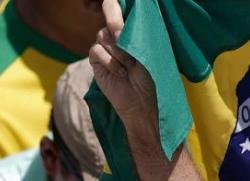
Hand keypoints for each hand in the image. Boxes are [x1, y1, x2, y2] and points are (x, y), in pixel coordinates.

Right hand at [88, 0, 158, 136]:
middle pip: (110, 17)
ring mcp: (107, 47)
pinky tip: (120, 74)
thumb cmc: (153, 78)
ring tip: (129, 68)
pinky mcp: (97, 60)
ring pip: (103, 36)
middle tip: (127, 45)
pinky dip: (109, 62)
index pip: (121, 10)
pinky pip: (96, 50)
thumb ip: (132, 33)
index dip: (116, 9)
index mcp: (135, 32)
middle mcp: (119, 36)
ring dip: (118, 53)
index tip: (119, 14)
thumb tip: (115, 13)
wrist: (144, 103)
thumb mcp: (147, 52)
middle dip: (117, 27)